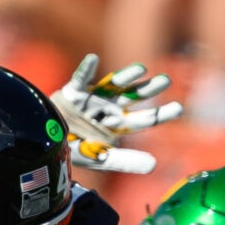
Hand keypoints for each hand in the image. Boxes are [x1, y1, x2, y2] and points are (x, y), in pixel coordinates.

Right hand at [53, 54, 177, 174]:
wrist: (45, 145)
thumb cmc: (74, 151)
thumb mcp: (100, 158)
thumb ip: (125, 161)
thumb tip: (154, 165)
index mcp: (117, 126)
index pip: (143, 120)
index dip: (160, 114)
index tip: (178, 108)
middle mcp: (108, 109)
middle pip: (132, 99)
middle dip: (148, 90)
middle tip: (166, 80)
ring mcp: (92, 99)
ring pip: (112, 85)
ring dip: (126, 77)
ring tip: (140, 69)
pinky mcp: (72, 93)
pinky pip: (79, 79)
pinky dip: (85, 70)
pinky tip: (93, 59)